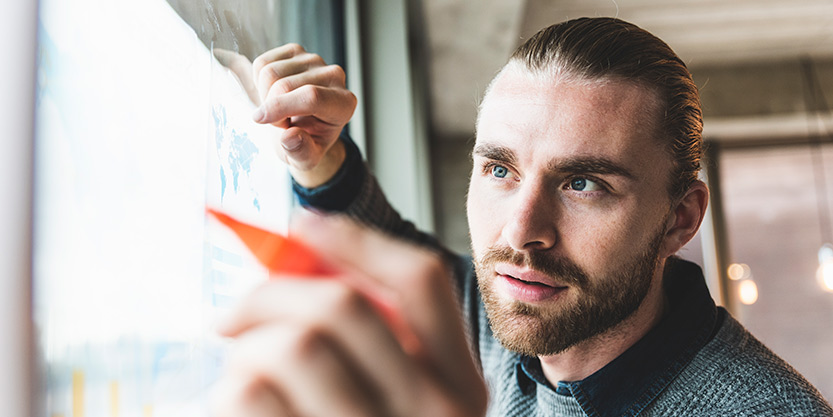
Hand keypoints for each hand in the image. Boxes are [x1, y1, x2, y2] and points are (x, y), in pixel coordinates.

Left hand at [212, 214, 487, 416]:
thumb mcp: (407, 409)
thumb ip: (377, 349)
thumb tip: (299, 267)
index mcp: (462, 388)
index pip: (421, 281)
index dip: (356, 241)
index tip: (302, 225)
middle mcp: (434, 416)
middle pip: (341, 306)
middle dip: (267, 295)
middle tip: (228, 316)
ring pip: (287, 349)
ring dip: (242, 356)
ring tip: (237, 382)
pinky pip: (247, 398)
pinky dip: (226, 397)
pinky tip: (238, 412)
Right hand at [215, 44, 356, 187]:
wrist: (303, 128)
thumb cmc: (306, 143)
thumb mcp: (305, 159)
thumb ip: (300, 152)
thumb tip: (290, 137)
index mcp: (343, 104)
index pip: (311, 97)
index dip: (281, 107)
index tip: (260, 120)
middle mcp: (334, 76)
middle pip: (284, 85)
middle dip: (271, 108)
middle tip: (280, 123)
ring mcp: (315, 60)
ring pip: (270, 72)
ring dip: (264, 96)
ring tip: (278, 110)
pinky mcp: (296, 51)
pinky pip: (262, 63)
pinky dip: (259, 82)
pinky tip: (272, 94)